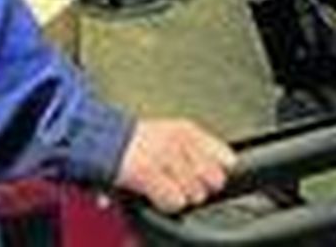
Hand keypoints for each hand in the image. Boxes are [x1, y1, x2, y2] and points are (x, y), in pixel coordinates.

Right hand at [115, 118, 235, 213]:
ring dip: (182, 196)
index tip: (212, 175)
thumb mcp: (175, 132)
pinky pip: (174, 201)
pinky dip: (167, 204)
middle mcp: (180, 142)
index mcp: (188, 131)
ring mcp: (166, 157)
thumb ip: (202, 147)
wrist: (106, 140)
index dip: (219, 171)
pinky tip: (158, 195)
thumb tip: (229, 164)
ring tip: (167, 187)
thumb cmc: (140, 141)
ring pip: (195, 194)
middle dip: (202, 187)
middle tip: (184, 183)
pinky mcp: (150, 174)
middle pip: (214, 180)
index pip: (226, 158)